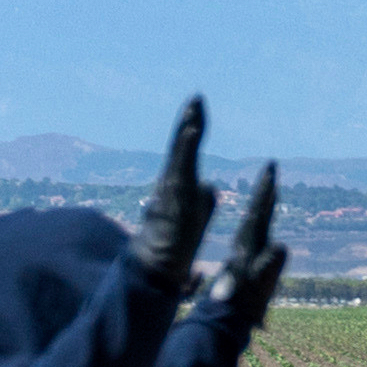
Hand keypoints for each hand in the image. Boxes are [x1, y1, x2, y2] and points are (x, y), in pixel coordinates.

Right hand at [131, 97, 219, 294]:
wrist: (158, 268)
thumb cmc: (174, 247)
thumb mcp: (195, 219)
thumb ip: (202, 201)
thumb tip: (208, 187)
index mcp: (180, 186)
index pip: (188, 153)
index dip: (193, 131)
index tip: (199, 105)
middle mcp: (173, 185)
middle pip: (182, 149)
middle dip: (190, 123)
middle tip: (198, 99)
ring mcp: (171, 193)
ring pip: (180, 159)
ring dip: (187, 134)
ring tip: (195, 110)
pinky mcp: (172, 202)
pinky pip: (179, 174)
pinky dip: (185, 152)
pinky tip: (193, 134)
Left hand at [211, 166, 287, 326]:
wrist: (226, 322)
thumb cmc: (242, 305)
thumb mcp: (258, 285)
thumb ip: (269, 266)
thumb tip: (281, 247)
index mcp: (248, 246)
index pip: (258, 212)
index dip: (266, 191)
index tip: (271, 168)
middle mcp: (249, 247)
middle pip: (259, 214)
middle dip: (266, 192)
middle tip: (272, 168)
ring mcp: (249, 257)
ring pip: (258, 225)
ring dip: (265, 207)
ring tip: (272, 189)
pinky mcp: (251, 267)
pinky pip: (259, 242)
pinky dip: (264, 230)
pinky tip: (268, 225)